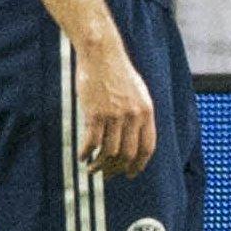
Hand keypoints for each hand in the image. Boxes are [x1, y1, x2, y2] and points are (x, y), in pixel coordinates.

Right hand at [74, 38, 156, 178]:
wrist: (102, 55)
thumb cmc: (118, 74)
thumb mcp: (138, 94)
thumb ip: (139, 115)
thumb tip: (134, 139)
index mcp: (147, 112)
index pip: (147, 148)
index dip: (139, 165)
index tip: (131, 173)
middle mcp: (133, 116)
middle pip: (127, 154)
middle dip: (117, 169)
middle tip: (107, 175)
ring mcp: (114, 116)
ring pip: (108, 152)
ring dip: (99, 165)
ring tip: (92, 168)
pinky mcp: (95, 114)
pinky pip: (92, 142)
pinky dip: (86, 153)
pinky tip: (82, 156)